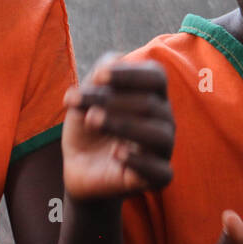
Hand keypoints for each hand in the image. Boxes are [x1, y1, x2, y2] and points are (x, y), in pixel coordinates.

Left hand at [61, 54, 173, 200]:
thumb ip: (97, 79)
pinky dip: (139, 161)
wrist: (80, 165)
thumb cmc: (89, 125)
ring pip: (158, 135)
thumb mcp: (86, 99)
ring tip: (93, 121)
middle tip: (79, 106)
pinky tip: (116, 153)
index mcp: (152, 94)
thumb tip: (108, 67)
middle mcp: (163, 118)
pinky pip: (160, 170)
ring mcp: (163, 148)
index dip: (130, 74)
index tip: (99, 77)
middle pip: (150, 104)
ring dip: (124, 125)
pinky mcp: (158, 176)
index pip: (156, 76)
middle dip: (112, 102)